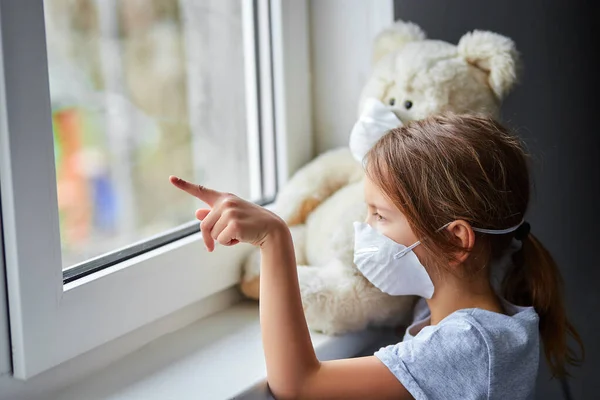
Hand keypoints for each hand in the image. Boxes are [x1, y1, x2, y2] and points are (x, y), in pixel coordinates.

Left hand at [169, 176, 284, 250]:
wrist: (271, 229)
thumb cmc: (250, 224)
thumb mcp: (231, 218)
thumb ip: (213, 215)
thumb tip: (197, 214)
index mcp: (224, 198)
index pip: (201, 191)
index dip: (184, 185)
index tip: (170, 178)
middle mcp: (226, 202)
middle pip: (204, 225)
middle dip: (210, 238)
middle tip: (221, 243)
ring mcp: (230, 212)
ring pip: (213, 234)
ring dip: (224, 240)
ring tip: (240, 233)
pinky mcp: (234, 224)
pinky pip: (221, 240)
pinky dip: (230, 243)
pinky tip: (242, 237)